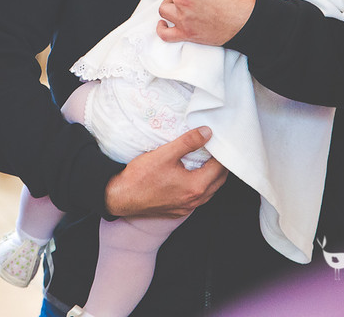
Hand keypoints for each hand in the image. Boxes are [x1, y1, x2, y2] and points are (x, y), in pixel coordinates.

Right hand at [104, 127, 227, 217]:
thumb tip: (207, 132)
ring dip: (211, 177)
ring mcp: (186, 208)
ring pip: (208, 192)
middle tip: (217, 150)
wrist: (121, 197)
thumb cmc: (141, 176)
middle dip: (221, 166)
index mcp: (196, 186)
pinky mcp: (177, 211)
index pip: (220, 168)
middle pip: (218, 182)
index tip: (220, 142)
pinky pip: (196, 199)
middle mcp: (194, 201)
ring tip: (207, 162)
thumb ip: (188, 142)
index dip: (222, 154)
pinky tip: (191, 177)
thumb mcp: (165, 153)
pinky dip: (200, 187)